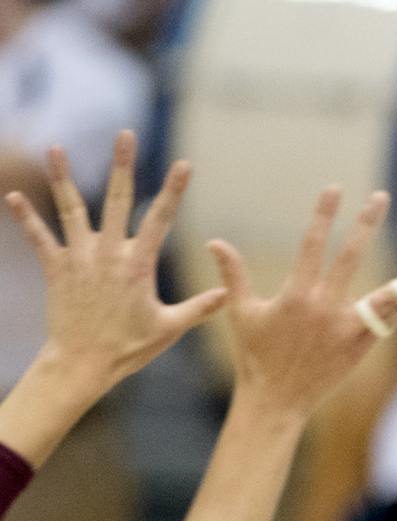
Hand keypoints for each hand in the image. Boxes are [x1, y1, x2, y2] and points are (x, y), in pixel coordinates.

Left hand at [6, 131, 227, 398]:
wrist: (84, 363)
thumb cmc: (130, 348)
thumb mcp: (170, 328)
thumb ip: (200, 308)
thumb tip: (229, 294)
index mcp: (139, 264)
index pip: (161, 219)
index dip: (174, 190)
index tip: (185, 164)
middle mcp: (108, 253)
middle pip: (116, 199)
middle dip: (122, 165)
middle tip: (125, 134)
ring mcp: (79, 258)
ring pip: (71, 209)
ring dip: (62, 177)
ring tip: (55, 148)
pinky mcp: (56, 268)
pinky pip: (39, 237)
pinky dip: (26, 218)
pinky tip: (14, 197)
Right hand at [209, 187, 396, 418]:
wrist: (276, 400)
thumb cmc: (255, 355)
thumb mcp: (241, 312)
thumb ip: (233, 275)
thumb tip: (214, 241)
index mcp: (296, 294)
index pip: (312, 244)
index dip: (324, 215)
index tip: (335, 189)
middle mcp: (325, 308)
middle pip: (351, 257)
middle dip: (365, 224)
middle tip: (381, 196)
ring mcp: (347, 328)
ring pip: (387, 297)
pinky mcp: (360, 347)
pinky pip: (388, 322)